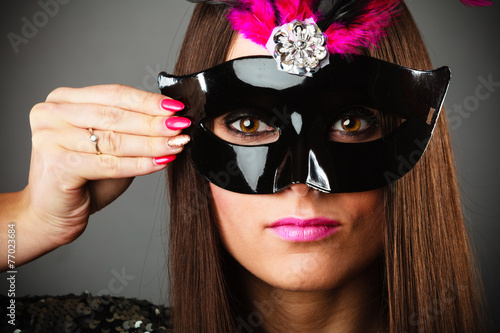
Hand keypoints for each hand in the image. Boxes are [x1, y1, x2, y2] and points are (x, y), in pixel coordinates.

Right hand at [25, 84, 188, 247]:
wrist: (52, 214)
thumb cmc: (83, 178)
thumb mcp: (108, 146)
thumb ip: (130, 129)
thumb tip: (171, 118)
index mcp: (62, 100)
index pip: (114, 93)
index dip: (148, 100)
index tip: (177, 107)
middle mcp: (51, 113)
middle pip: (115, 114)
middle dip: (154, 121)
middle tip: (182, 126)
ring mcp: (50, 137)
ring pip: (114, 139)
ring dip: (152, 142)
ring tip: (177, 144)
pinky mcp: (57, 164)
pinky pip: (110, 163)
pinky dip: (140, 164)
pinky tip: (161, 162)